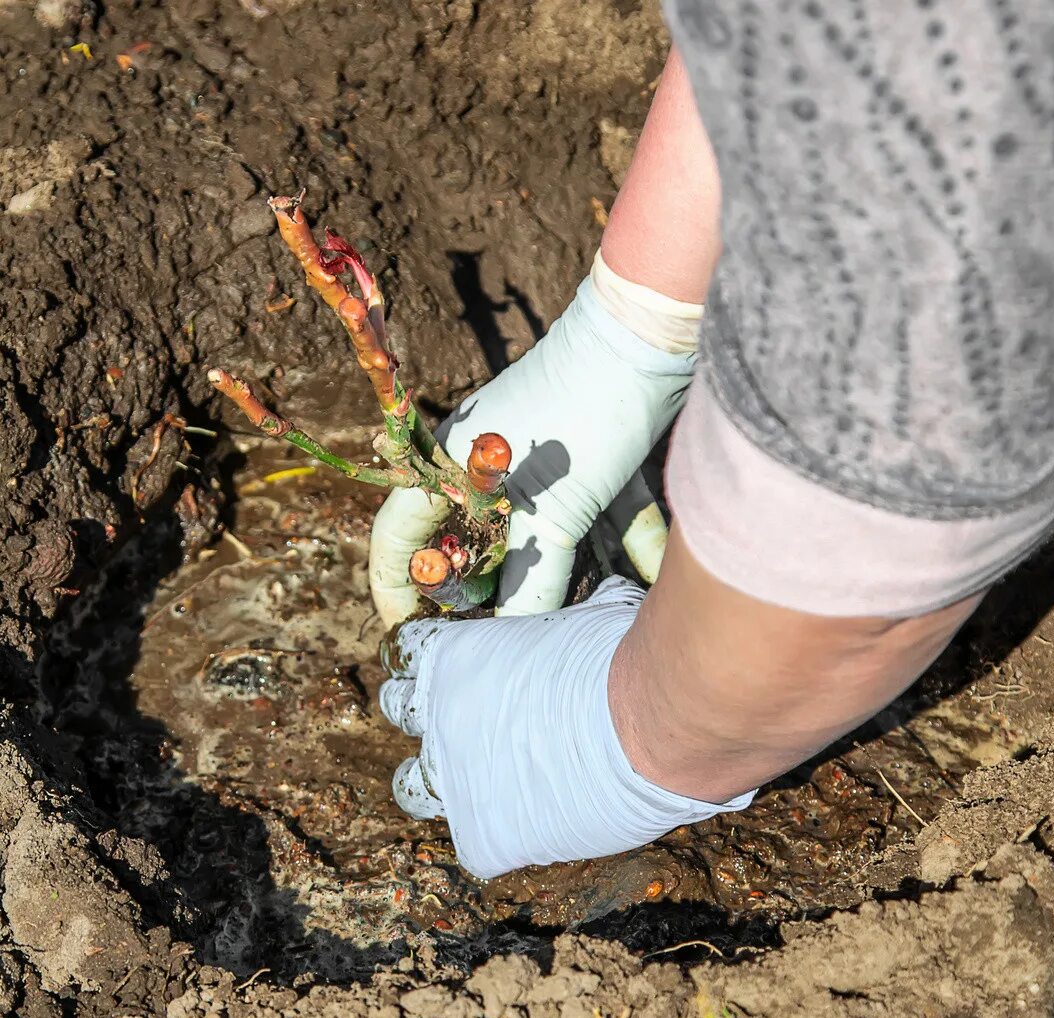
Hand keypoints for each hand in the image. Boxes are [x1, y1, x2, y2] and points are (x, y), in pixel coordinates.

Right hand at [368, 264, 696, 625]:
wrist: (653, 338)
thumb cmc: (583, 418)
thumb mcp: (553, 514)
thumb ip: (526, 584)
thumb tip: (509, 643)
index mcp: (452, 467)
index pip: (399, 535)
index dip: (397, 589)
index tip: (413, 635)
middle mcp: (488, 464)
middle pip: (475, 543)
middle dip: (495, 592)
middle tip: (508, 637)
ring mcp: (543, 458)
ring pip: (546, 532)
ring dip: (574, 571)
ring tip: (584, 615)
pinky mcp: (595, 456)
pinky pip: (602, 510)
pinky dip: (628, 538)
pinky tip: (656, 571)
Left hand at [380, 578, 753, 878]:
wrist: (647, 724)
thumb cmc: (622, 659)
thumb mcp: (591, 616)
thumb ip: (574, 617)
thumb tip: (609, 597)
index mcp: (455, 656)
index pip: (407, 651)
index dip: (427, 659)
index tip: (454, 670)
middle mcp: (439, 716)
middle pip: (399, 713)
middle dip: (427, 716)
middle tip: (466, 725)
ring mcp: (454, 781)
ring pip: (412, 788)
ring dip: (438, 785)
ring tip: (481, 785)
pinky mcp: (484, 836)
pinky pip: (477, 845)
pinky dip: (501, 838)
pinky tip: (535, 827)